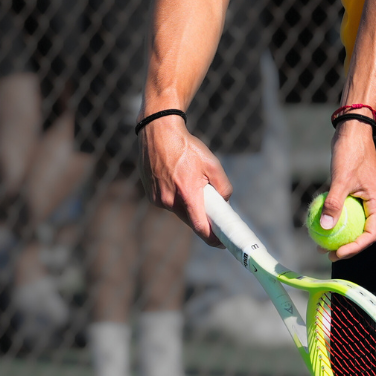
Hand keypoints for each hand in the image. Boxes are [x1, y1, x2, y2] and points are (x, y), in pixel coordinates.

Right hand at [140, 115, 231, 245]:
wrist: (158, 132)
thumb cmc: (188, 147)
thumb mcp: (213, 164)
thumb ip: (223, 187)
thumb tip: (224, 202)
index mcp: (187, 193)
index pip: (201, 227)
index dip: (213, 238)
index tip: (222, 243)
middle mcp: (170, 200)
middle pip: (190, 221)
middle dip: (202, 219)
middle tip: (213, 212)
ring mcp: (158, 199)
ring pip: (179, 212)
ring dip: (189, 206)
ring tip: (191, 185)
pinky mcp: (151, 195)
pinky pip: (169, 203)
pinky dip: (177, 199)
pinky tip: (178, 182)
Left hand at [322, 121, 375, 260]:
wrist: (353, 130)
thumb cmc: (350, 152)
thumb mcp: (340, 178)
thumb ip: (334, 203)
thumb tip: (326, 226)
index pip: (371, 234)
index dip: (355, 247)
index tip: (337, 252)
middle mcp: (375, 203)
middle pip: (363, 232)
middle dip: (346, 245)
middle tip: (327, 253)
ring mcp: (365, 198)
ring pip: (354, 222)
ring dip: (339, 233)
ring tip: (320, 243)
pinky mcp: (355, 192)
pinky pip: (346, 210)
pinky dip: (334, 217)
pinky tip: (318, 222)